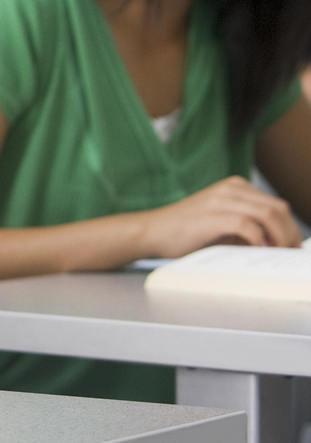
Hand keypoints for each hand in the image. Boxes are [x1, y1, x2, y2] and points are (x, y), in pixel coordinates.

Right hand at [137, 176, 299, 258]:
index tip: (292, 247)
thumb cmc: (184, 232)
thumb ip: (247, 227)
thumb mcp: (221, 224)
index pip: (277, 205)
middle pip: (278, 209)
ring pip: (269, 215)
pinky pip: (248, 226)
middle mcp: (230, 189)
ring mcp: (220, 200)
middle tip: (290, 254)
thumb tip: (276, 244)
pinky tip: (257, 251)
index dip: (290, 228)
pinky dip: (259, 241)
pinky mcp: (212, 215)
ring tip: (277, 255)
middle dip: (290, 234)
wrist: (151, 231)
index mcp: (235, 187)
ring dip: (280, 238)